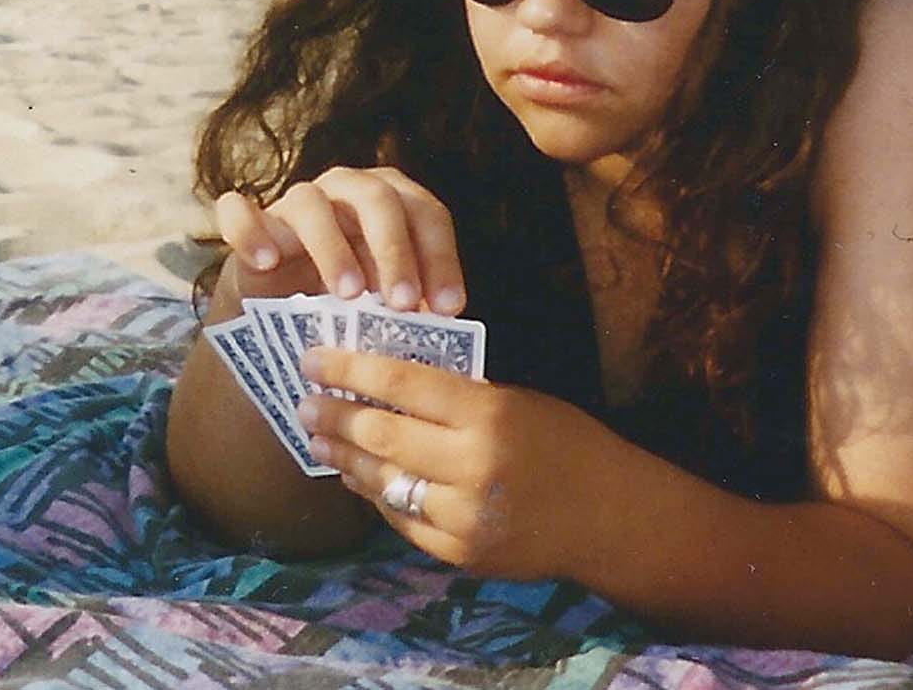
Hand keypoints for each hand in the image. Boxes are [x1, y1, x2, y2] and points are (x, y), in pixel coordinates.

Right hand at [213, 169, 463, 313]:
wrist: (281, 312)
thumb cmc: (350, 302)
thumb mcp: (388, 302)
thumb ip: (415, 304)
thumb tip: (448, 327)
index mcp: (392, 199)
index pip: (426, 214)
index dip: (442, 258)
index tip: (449, 309)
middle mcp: (346, 189)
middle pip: (377, 200)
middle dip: (395, 252)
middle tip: (403, 303)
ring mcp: (296, 201)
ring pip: (312, 204)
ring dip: (333, 248)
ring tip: (348, 295)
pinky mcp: (250, 222)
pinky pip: (239, 212)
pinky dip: (251, 230)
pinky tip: (266, 261)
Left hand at [298, 348, 614, 580]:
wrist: (608, 514)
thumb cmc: (565, 441)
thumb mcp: (515, 399)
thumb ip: (456, 396)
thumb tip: (385, 381)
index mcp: (488, 414)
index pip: (402, 384)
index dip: (349, 369)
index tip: (313, 358)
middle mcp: (471, 466)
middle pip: (382, 435)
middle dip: (335, 416)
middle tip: (305, 402)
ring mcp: (463, 517)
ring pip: (383, 483)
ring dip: (344, 459)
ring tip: (319, 440)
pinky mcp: (459, 554)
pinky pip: (403, 520)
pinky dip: (377, 494)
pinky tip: (358, 477)